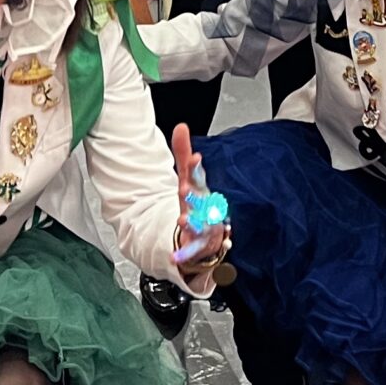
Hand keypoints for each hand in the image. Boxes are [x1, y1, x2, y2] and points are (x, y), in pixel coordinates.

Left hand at [167, 122, 229, 271]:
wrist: (210, 236)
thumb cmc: (201, 203)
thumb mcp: (189, 179)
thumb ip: (183, 154)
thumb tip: (181, 127)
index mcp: (202, 191)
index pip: (198, 177)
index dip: (195, 169)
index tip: (194, 158)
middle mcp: (205, 209)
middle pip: (200, 200)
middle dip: (194, 195)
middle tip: (185, 189)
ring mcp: (204, 228)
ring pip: (200, 225)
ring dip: (192, 222)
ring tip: (183, 220)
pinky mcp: (198, 246)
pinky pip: (191, 251)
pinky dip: (184, 255)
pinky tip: (175, 257)